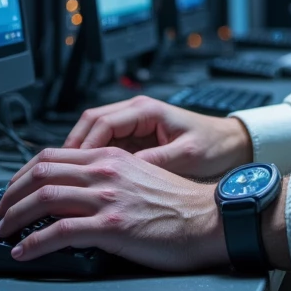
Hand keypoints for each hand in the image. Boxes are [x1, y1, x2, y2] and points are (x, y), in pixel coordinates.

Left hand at [0, 146, 229, 271]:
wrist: (211, 220)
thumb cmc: (182, 205)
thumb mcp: (141, 176)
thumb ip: (109, 178)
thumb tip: (79, 193)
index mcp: (111, 157)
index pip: (52, 155)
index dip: (23, 172)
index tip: (11, 189)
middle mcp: (105, 171)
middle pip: (40, 172)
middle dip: (10, 193)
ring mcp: (107, 198)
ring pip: (43, 198)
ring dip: (14, 216)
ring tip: (3, 231)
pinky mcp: (111, 227)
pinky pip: (58, 232)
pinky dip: (33, 242)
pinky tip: (24, 251)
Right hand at [61, 96, 250, 179]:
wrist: (231, 144)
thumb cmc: (214, 145)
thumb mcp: (187, 155)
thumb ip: (157, 160)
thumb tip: (126, 173)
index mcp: (146, 110)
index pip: (101, 122)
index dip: (84, 145)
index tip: (74, 168)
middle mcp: (136, 112)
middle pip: (89, 124)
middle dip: (72, 148)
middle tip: (60, 174)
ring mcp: (133, 124)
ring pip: (93, 135)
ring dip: (80, 155)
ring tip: (68, 179)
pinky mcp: (135, 138)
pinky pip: (105, 146)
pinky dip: (92, 161)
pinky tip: (87, 180)